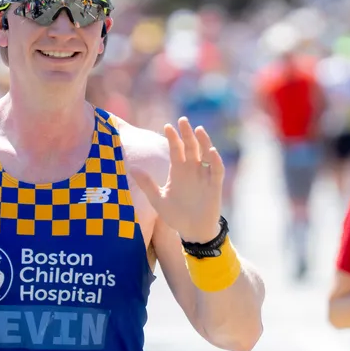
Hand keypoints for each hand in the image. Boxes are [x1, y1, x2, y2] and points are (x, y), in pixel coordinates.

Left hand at [134, 117, 224, 243]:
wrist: (192, 230)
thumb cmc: (175, 214)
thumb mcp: (158, 199)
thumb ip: (147, 184)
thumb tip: (133, 168)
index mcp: (177, 171)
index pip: (175, 150)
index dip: (172, 138)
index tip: (167, 126)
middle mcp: (191, 170)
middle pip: (190, 147)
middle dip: (187, 134)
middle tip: (183, 120)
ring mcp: (204, 176)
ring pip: (205, 154)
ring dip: (203, 142)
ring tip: (198, 130)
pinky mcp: (214, 186)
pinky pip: (216, 170)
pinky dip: (215, 161)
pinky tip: (211, 151)